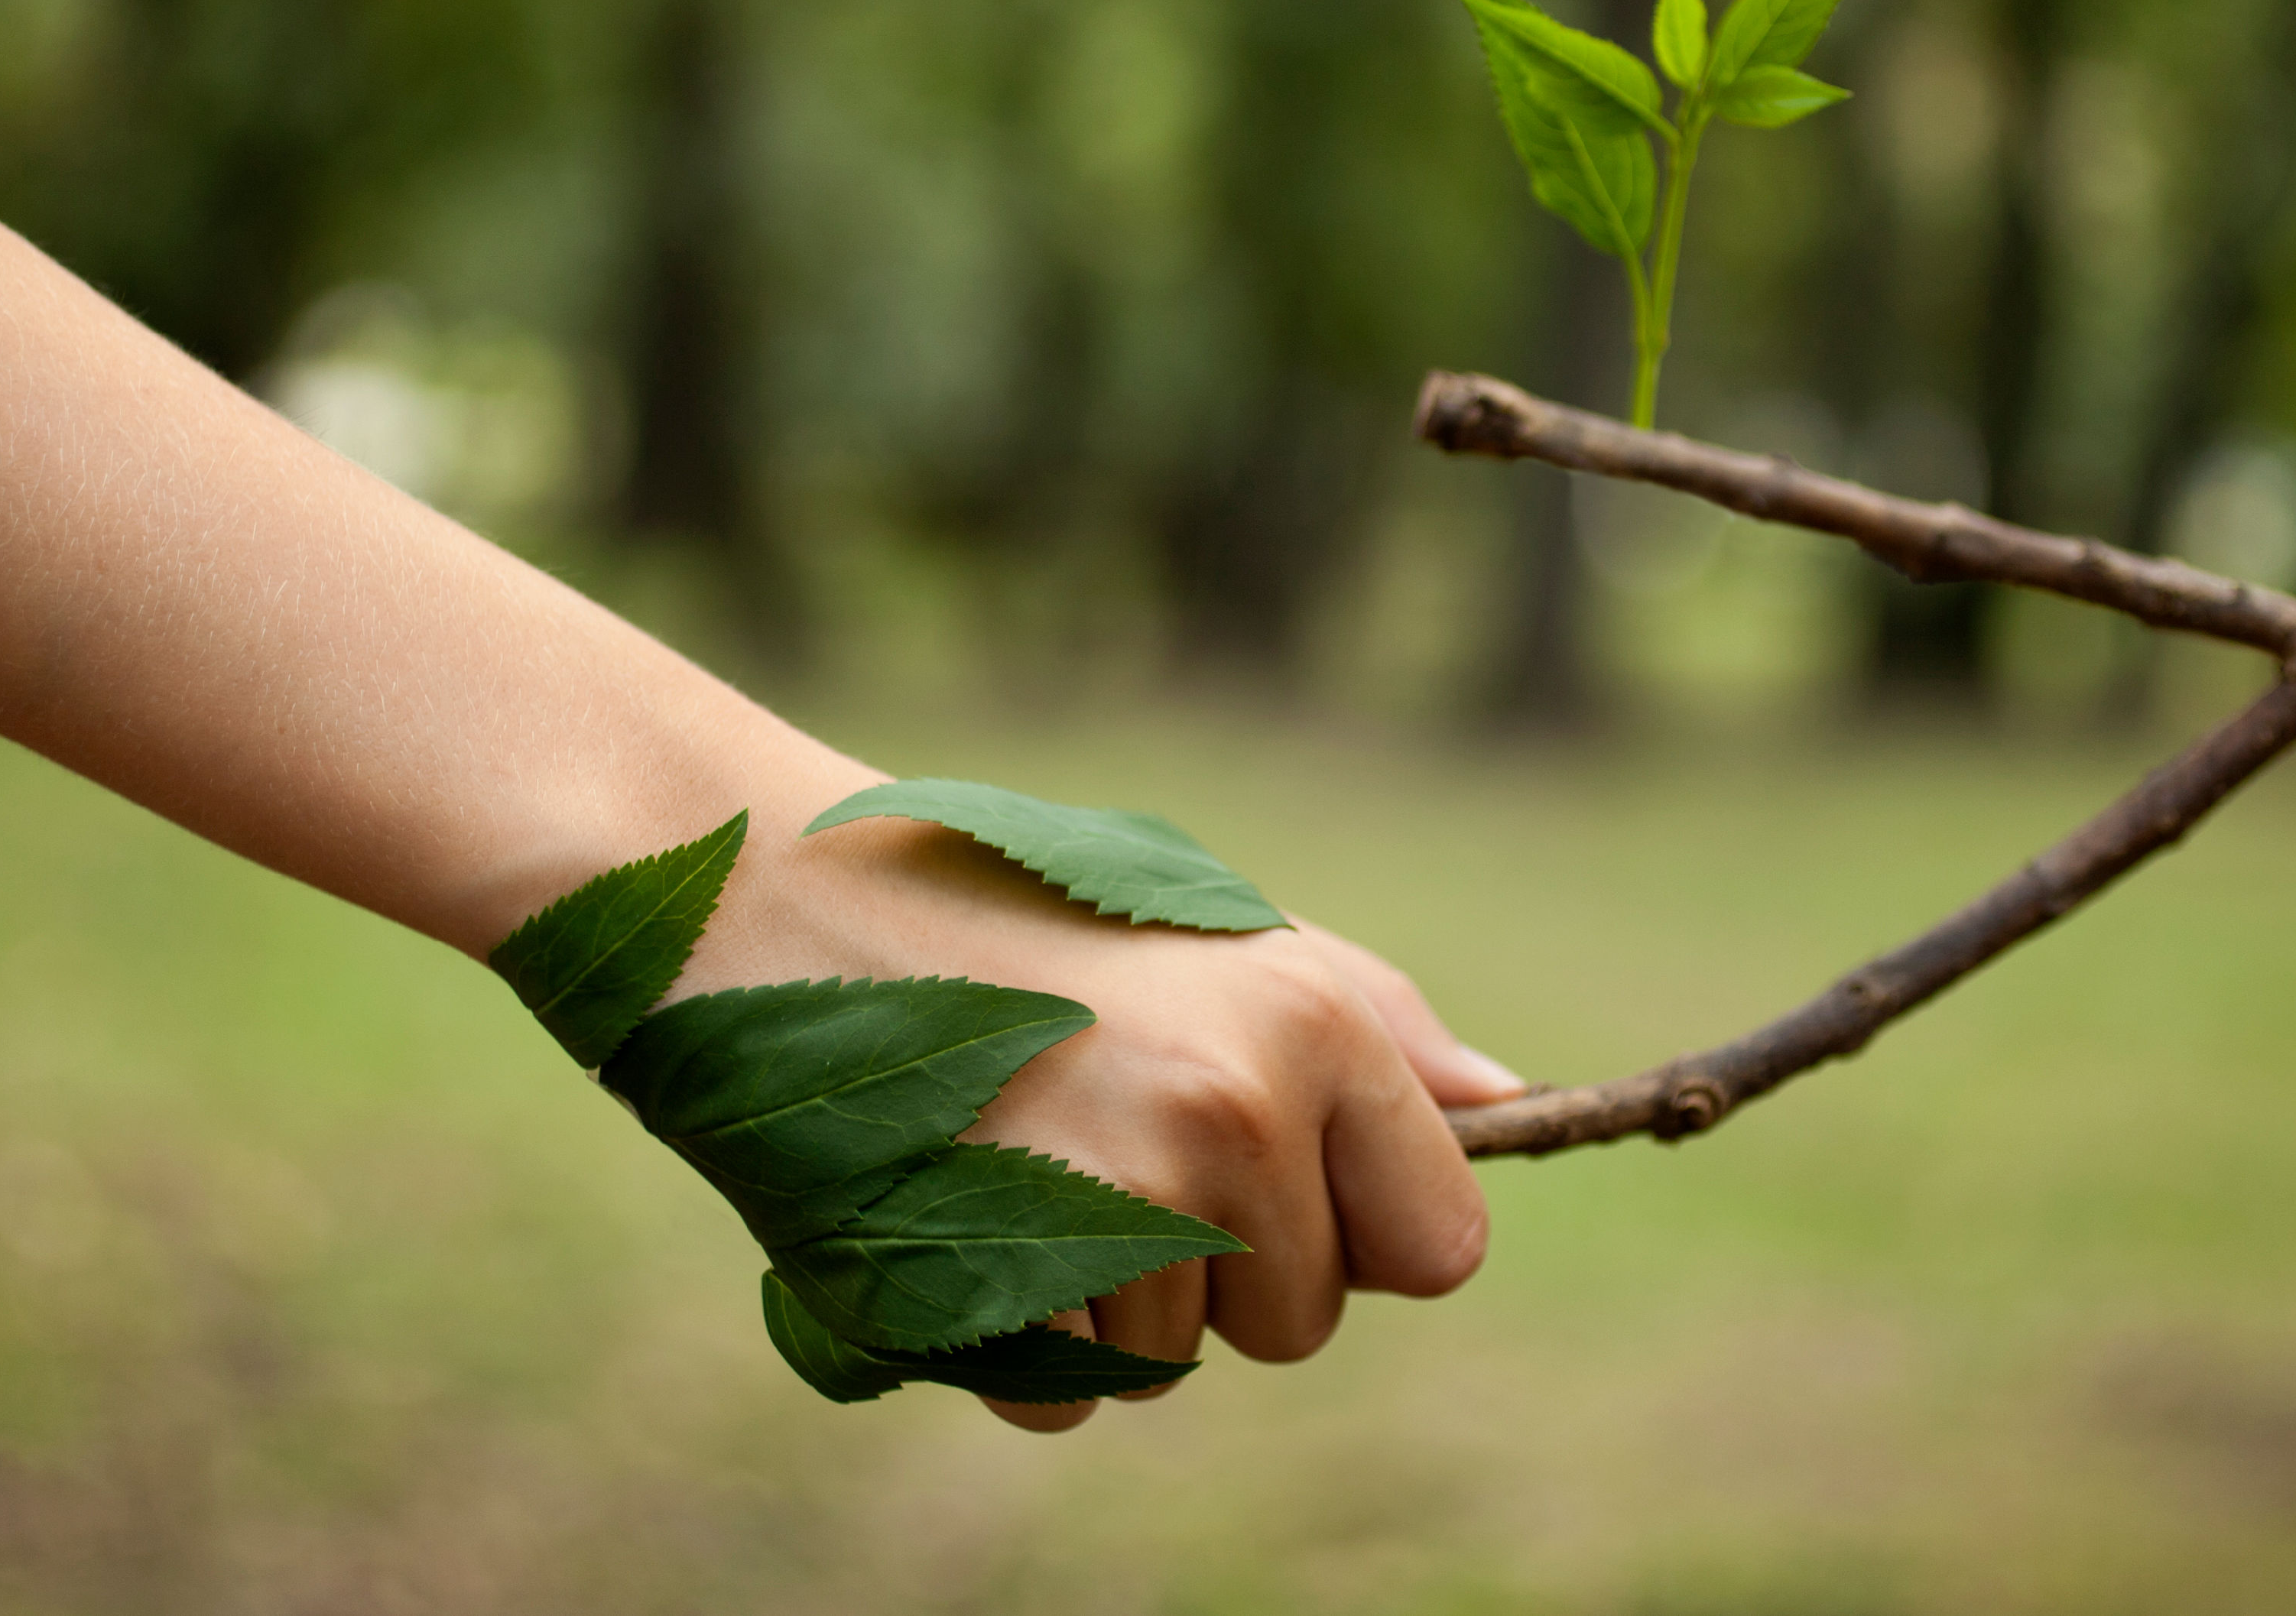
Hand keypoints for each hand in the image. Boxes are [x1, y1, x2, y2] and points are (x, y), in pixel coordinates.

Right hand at [675, 777, 1525, 1431]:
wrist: (783, 895)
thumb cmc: (1016, 904)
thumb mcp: (1216, 930)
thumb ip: (1371, 1028)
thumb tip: (1512, 1109)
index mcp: (1312, 1023)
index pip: (1443, 1244)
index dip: (1364, 1231)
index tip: (1284, 1178)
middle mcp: (1234, 1113)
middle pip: (1303, 1323)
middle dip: (1227, 1268)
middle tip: (1114, 1137)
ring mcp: (1114, 1203)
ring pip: (1177, 1365)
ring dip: (1112, 1297)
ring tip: (1026, 1150)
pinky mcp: (997, 1281)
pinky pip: (1064, 1400)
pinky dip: (1018, 1339)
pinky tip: (966, 1208)